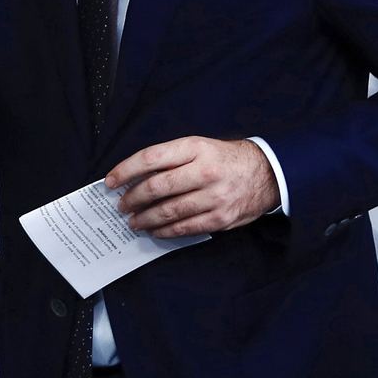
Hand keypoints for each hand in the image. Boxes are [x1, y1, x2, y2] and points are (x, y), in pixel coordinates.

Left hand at [105, 137, 277, 238]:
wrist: (267, 173)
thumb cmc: (224, 159)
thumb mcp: (199, 146)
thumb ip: (171, 159)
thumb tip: (136, 177)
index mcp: (195, 148)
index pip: (151, 158)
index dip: (126, 170)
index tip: (110, 181)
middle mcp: (204, 171)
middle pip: (157, 187)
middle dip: (133, 199)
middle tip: (121, 206)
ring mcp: (214, 196)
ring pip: (169, 211)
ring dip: (145, 218)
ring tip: (134, 221)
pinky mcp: (221, 218)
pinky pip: (186, 227)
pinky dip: (166, 231)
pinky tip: (155, 231)